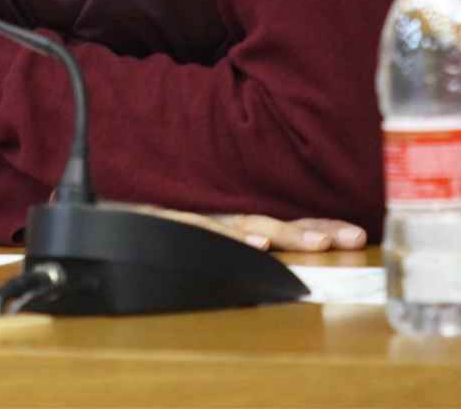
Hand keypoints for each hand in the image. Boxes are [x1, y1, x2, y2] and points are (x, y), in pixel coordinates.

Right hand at [132, 206, 367, 252]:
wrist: (104, 209)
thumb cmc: (154, 224)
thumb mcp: (202, 233)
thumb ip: (234, 240)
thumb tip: (274, 252)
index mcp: (234, 223)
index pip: (286, 224)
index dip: (320, 227)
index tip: (356, 235)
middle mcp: (222, 220)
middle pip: (277, 222)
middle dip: (316, 230)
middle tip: (350, 237)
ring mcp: (200, 223)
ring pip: (250, 227)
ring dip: (287, 235)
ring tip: (317, 244)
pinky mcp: (175, 225)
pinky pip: (208, 233)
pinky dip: (235, 239)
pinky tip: (258, 245)